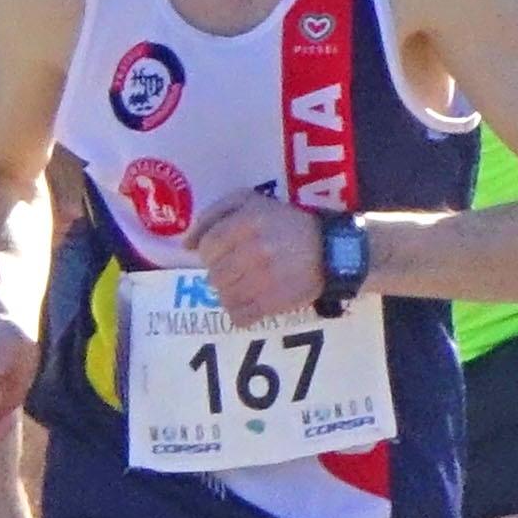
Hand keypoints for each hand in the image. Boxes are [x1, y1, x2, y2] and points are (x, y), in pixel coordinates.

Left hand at [184, 194, 329, 322]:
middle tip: (239, 269)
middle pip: (214, 275)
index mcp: (247, 222)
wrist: (331, 250)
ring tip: (247, 284)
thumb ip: (214, 214)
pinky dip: (241, 312)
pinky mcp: (274, 303)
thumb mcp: (251, 200)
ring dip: (231, 293)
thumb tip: (187, 245)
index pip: (208, 247)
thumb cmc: (286, 222)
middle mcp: (254, 250)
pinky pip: (239, 316)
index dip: (211, 253)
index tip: (224, 254)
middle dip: (222, 273)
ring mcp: (264, 279)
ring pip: (224, 297)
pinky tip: (253, 301)